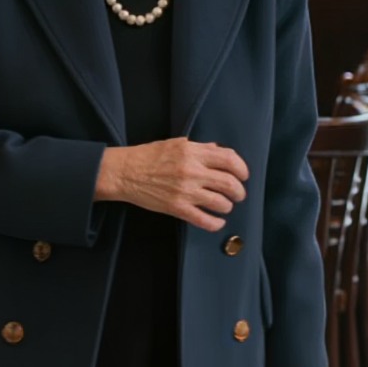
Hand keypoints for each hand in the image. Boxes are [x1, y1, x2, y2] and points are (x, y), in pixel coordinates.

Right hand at [97, 138, 249, 228]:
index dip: (242, 169)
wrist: (124, 172)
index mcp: (193, 152)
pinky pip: (204, 220)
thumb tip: (219, 151)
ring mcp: (185, 191)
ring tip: (225, 206)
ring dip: (228, 206)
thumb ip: (200, 148)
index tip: (243, 175)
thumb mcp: (176, 144)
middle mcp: (192, 170)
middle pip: (229, 183)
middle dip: (239, 191)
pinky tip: (217, 221)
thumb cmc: (148, 156)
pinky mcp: (177, 208)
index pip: (229, 159)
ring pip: (221, 203)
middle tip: (238, 194)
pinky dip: (216, 223)